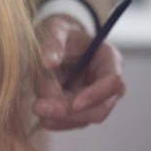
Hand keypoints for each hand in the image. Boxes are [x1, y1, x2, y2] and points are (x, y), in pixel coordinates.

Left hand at [32, 14, 124, 129]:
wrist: (53, 42)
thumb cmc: (58, 32)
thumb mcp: (54, 29)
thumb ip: (52, 42)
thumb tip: (49, 62)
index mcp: (108, 58)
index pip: (113, 82)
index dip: (96, 95)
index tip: (73, 103)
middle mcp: (106, 82)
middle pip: (101, 108)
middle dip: (71, 113)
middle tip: (39, 107)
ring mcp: (94, 97)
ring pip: (84, 119)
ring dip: (60, 118)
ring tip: (36, 106)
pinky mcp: (80, 108)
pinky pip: (71, 121)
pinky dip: (56, 121)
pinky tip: (42, 115)